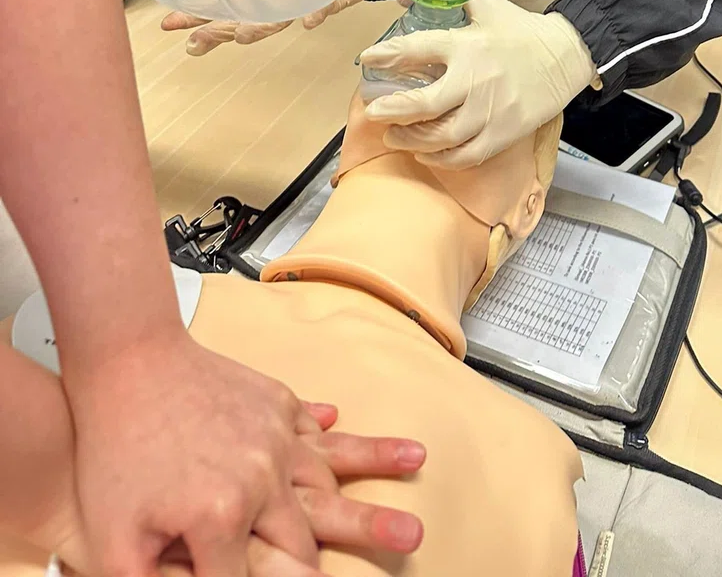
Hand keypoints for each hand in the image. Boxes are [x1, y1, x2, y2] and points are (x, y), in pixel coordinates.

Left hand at [30, 408, 422, 576]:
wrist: (128, 362)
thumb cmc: (116, 451)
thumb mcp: (118, 544)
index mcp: (226, 516)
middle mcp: (264, 476)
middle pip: (313, 533)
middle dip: (365, 540)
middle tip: (412, 542)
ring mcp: (274, 434)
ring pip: (333, 471)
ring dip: (378, 472)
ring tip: (418, 465)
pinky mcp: (273, 402)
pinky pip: (312, 427)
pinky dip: (338, 436)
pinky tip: (349, 430)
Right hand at [161, 0, 393, 55]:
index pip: (223, 5)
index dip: (197, 16)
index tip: (168, 25)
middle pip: (243, 19)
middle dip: (219, 31)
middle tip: (195, 42)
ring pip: (280, 19)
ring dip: (261, 27)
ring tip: (242, 35)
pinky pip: (329, 3)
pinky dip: (319, 12)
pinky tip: (308, 21)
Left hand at [361, 0, 597, 167]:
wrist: (566, 57)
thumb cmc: (521, 31)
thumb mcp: (486, 6)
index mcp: (467, 45)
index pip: (418, 49)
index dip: (388, 55)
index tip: (367, 59)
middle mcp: (475, 80)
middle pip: (424, 104)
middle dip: (392, 110)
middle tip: (373, 111)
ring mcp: (490, 111)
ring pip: (442, 137)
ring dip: (412, 140)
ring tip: (393, 136)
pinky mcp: (504, 134)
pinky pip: (466, 155)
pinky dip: (441, 158)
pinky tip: (425, 153)